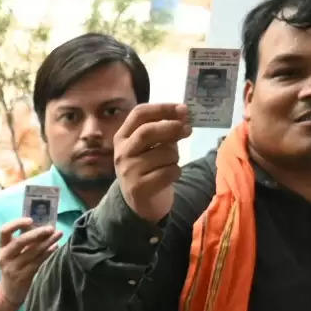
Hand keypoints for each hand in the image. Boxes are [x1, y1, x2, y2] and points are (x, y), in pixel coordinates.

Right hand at [0, 218, 63, 307]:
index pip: (4, 231)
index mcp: (1, 248)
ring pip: (32, 252)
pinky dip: (47, 254)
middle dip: (37, 233)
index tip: (30, 220)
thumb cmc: (13, 267)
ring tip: (58, 234)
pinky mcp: (23, 277)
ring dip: (47, 242)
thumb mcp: (12, 254)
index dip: (16, 223)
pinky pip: (37, 262)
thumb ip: (22, 240)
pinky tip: (55, 247)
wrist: (8, 293)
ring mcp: (13, 268)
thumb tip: (41, 224)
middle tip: (51, 228)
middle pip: (20, 242)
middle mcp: (4, 257)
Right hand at [114, 102, 191, 222]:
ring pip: (163, 154)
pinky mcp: (138, 188)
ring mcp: (128, 171)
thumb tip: (184, 113)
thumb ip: (165, 129)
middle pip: (147, 132)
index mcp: (122, 137)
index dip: (163, 108)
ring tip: (171, 162)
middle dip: (172, 128)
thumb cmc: (149, 167)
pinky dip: (176, 172)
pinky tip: (169, 176)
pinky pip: (168, 172)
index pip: (139, 114)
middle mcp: (121, 153)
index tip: (183, 109)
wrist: (139, 202)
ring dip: (175, 156)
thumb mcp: (152, 145)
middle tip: (188, 130)